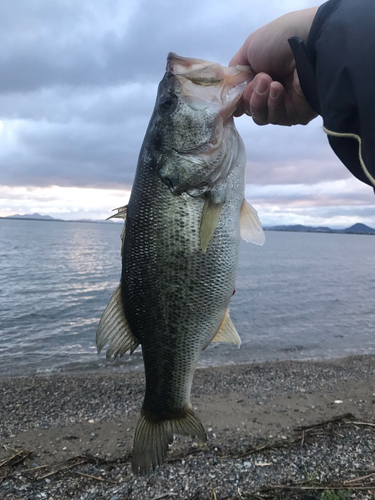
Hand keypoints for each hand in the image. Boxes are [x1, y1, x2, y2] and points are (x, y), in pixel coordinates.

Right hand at [230, 7, 318, 125]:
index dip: (236, 97)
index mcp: (262, 74)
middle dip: (250, 95)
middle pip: (248, 108)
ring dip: (259, 99)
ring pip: (259, 116)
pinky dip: (273, 103)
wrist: (311, 47)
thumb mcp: (250, 47)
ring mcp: (283, 104)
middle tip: (261, 79)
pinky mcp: (294, 115)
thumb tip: (230, 88)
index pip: (242, 95)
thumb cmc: (280, 41)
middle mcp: (272, 91)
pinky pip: (274, 118)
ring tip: (270, 81)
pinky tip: (278, 88)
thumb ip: (236, 70)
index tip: (232, 93)